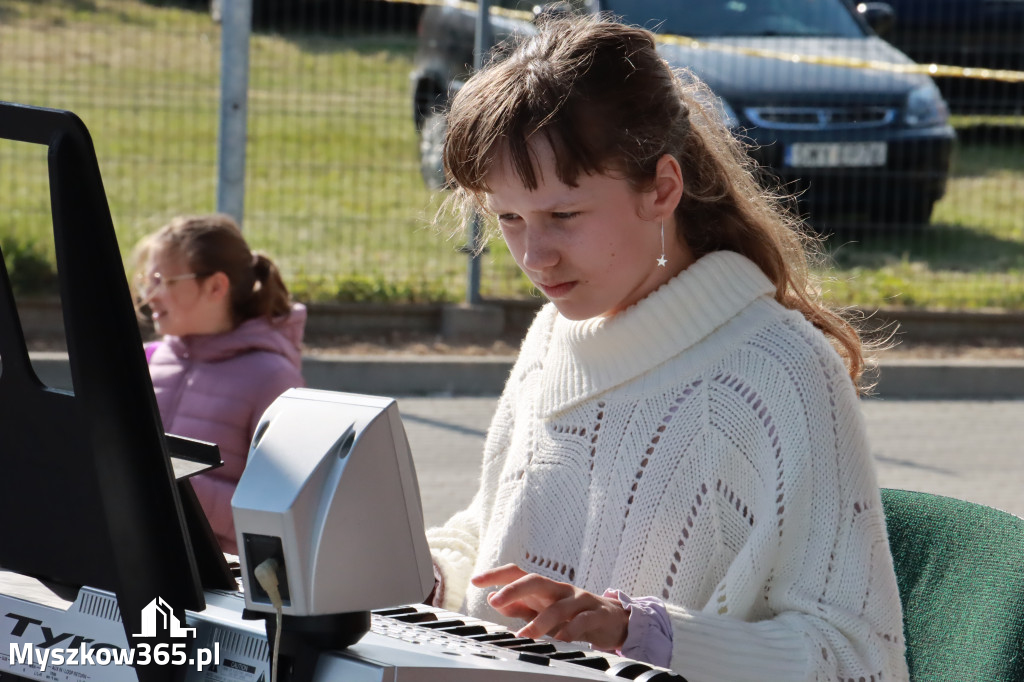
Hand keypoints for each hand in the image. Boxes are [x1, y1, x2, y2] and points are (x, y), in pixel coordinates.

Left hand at [471, 564, 627, 650]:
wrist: (613, 619)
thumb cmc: (572, 614)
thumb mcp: (542, 610)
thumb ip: (518, 606)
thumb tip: (493, 597)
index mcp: (544, 588)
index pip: (518, 573)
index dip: (497, 575)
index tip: (475, 581)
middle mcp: (559, 589)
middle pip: (536, 580)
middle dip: (514, 589)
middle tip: (495, 601)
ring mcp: (579, 600)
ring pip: (558, 606)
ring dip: (540, 621)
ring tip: (525, 635)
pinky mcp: (597, 613)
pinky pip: (583, 620)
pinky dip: (571, 630)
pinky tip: (561, 639)